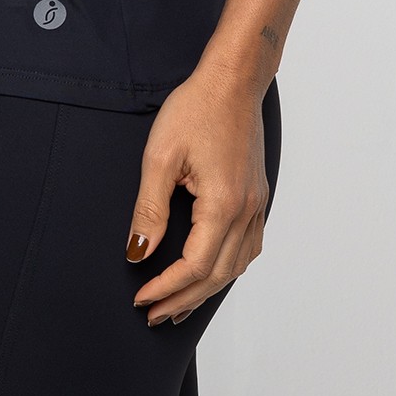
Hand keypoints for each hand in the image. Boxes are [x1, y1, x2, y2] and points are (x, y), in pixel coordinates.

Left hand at [125, 67, 269, 324]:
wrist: (233, 81)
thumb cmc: (195, 109)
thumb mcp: (159, 158)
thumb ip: (149, 211)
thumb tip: (138, 252)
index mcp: (223, 204)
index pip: (194, 266)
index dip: (166, 288)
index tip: (141, 299)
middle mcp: (246, 210)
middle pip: (217, 275)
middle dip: (183, 299)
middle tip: (153, 314)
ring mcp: (256, 205)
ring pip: (236, 266)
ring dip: (206, 290)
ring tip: (178, 305)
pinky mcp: (257, 196)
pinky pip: (249, 247)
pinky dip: (228, 269)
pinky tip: (211, 274)